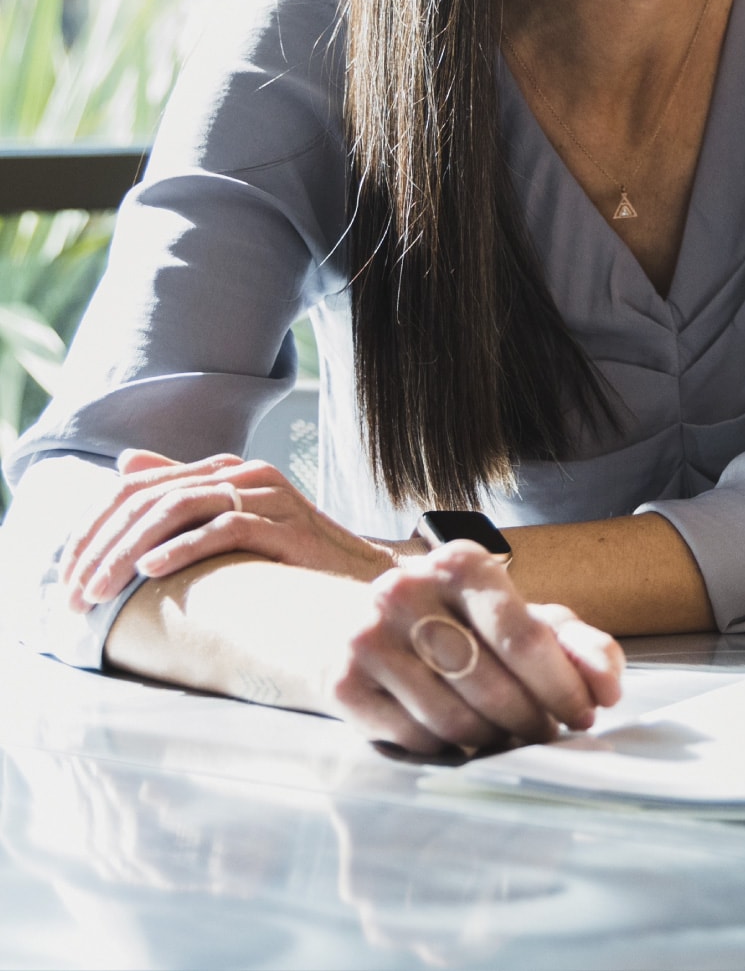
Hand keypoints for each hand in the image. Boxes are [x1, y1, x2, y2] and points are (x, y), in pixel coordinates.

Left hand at [60, 449, 401, 610]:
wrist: (363, 577)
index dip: (95, 527)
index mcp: (228, 470)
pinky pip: (223, 527)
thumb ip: (183, 492)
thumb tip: (126, 462)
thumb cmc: (295, 558)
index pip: (140, 486)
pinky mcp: (286, 524)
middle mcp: (246, 474)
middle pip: (152, 498)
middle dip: (103, 546)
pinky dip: (180, 549)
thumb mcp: (232, 522)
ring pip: (178, 509)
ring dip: (129, 552)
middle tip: (76, 591)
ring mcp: (268, 496)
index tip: (70, 572)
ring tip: (102, 587)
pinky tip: (151, 572)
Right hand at [323, 543, 621, 754]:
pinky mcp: (342, 684)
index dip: (563, 685)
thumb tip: (609, 687)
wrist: (355, 619)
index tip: (587, 713)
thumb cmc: (457, 620)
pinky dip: (449, 749)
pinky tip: (462, 738)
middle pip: (490, 682)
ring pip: (452, 717)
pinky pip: (414, 738)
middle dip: (532, 718)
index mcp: (461, 563)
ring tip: (509, 734)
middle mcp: (406, 592)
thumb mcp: (521, 616)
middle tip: (549, 731)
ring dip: (494, 737)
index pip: (523, 636)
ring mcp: (367, 638)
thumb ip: (577, 644)